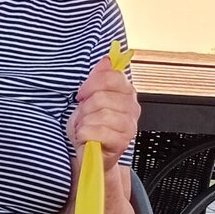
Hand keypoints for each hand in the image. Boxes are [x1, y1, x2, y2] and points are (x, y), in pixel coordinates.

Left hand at [66, 56, 139, 170]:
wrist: (91, 153)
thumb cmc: (91, 126)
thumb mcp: (90, 98)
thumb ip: (99, 78)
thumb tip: (107, 60)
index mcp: (127, 93)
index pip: (112, 77)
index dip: (92, 84)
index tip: (82, 93)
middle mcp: (132, 108)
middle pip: (102, 97)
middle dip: (86, 108)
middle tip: (84, 116)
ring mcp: (129, 126)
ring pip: (100, 115)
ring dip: (85, 122)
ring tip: (85, 127)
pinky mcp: (122, 143)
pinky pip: (98, 132)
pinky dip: (85, 134)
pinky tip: (86, 137)